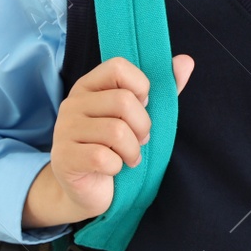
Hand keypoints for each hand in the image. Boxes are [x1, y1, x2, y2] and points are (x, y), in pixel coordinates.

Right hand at [24, 54, 193, 228]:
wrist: (90, 189)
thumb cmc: (118, 147)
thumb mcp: (141, 116)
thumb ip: (164, 90)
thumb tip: (186, 61)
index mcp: (90, 86)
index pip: (118, 67)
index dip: (141, 87)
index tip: (143, 107)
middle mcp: (73, 103)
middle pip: (123, 101)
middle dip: (143, 126)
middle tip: (141, 140)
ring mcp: (64, 129)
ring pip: (116, 131)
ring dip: (132, 150)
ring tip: (129, 156)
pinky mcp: (64, 157)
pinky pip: (102, 157)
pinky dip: (117, 166)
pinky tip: (113, 168)